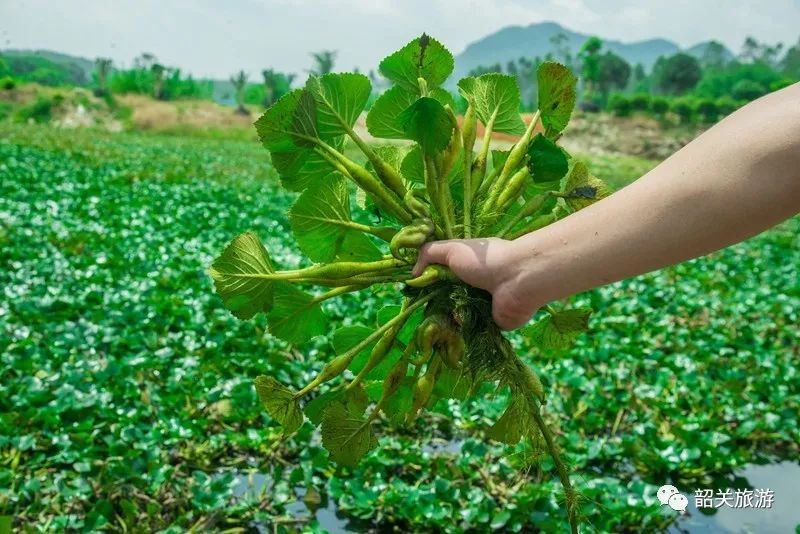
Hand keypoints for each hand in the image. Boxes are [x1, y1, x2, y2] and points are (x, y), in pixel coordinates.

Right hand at [413, 238, 542, 329]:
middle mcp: (474, 286)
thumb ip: (428, 253)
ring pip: (456, 315)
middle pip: (447, 297)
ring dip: (445, 319)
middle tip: (419, 310)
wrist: (518, 281)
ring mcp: (482, 306)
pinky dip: (460, 331)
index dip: (428, 283)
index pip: (442, 276)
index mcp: (467, 267)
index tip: (412, 291)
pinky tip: (448, 333)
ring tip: (431, 323)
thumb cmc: (485, 262)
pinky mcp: (489, 324)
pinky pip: (469, 330)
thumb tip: (413, 274)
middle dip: (434, 304)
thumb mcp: (452, 249)